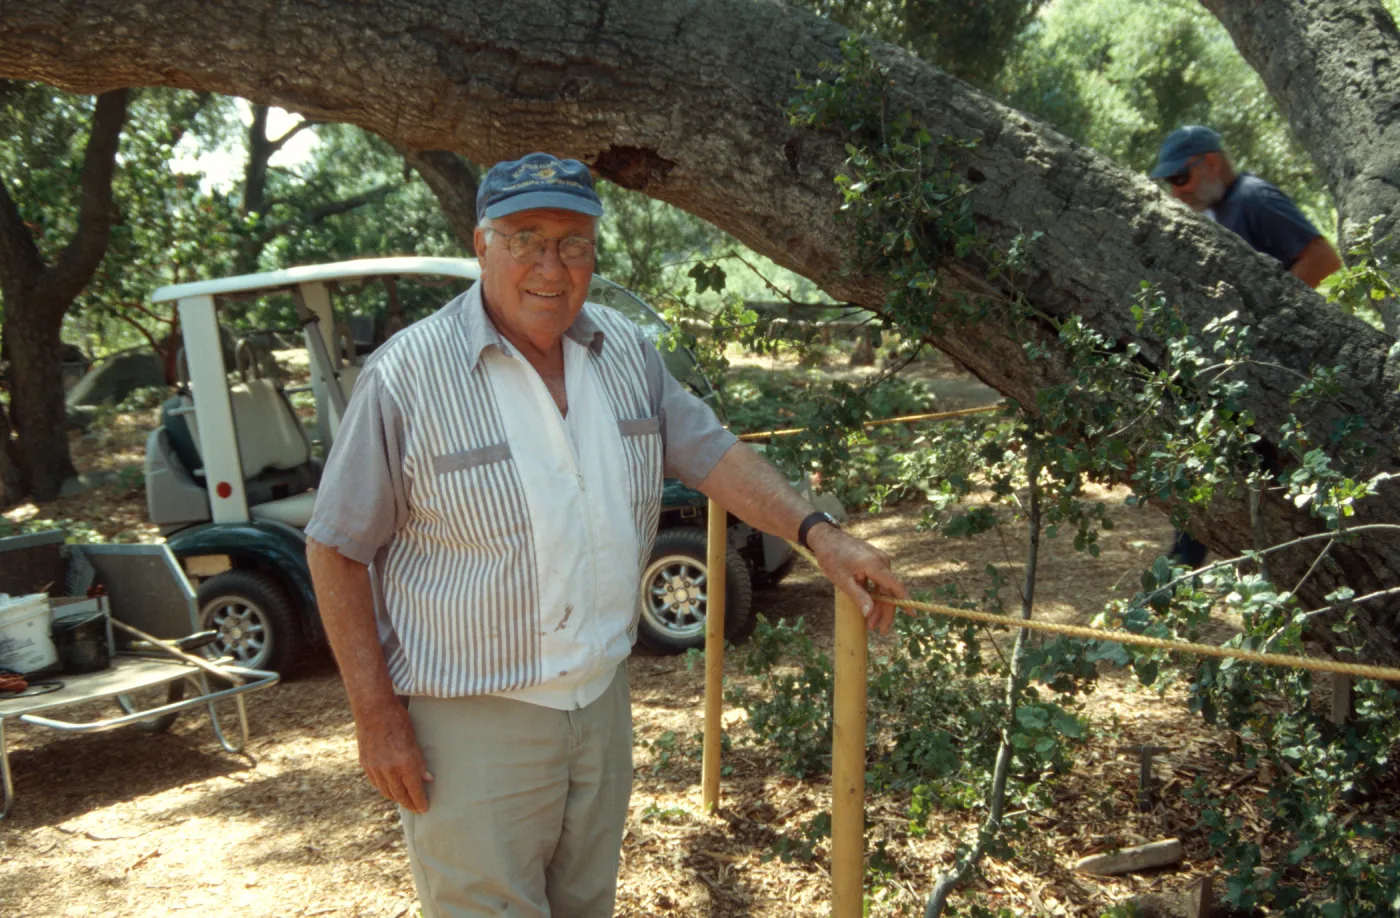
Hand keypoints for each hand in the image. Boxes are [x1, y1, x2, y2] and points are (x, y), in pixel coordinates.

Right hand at [354, 697, 433, 812]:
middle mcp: (389, 769)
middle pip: (399, 795)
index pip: (414, 790)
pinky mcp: (365, 763)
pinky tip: (389, 788)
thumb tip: (428, 779)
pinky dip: (384, 788)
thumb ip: (420, 761)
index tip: (425, 808)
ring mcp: (375, 767)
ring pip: (386, 791)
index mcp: (404, 763)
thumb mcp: (415, 739)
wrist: (373, 709)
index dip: (420, 801)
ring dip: (396, 798)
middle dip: (409, 803)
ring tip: (404, 800)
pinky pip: (375, 782)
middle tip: (416, 809)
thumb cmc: (398, 720)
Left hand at [807, 524, 905, 635]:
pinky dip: (875, 594)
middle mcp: (882, 561)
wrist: (826, 538)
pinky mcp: (874, 560)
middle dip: (885, 611)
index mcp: (875, 565)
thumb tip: (870, 613)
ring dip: (879, 605)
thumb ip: (859, 596)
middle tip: (878, 630)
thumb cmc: (832, 557)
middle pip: (889, 590)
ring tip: (870, 623)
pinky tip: (869, 607)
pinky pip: (879, 580)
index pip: (895, 586)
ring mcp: (879, 559)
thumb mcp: (843, 580)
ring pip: (884, 587)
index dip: (905, 601)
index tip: (912, 615)